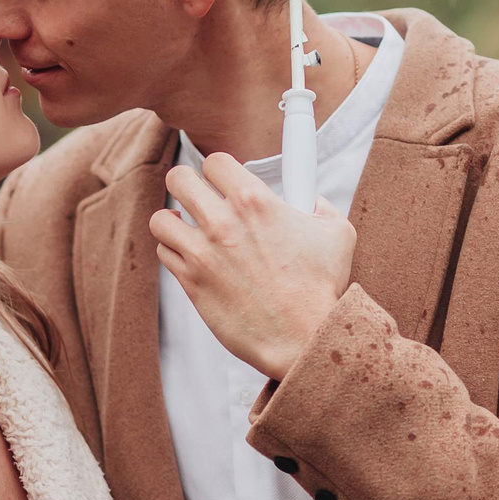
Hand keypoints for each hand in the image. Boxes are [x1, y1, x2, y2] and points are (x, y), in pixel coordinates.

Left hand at [151, 152, 356, 378]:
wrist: (303, 338)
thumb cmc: (322, 288)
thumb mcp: (337, 234)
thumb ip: (319, 205)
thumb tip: (309, 198)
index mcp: (254, 201)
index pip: (215, 161)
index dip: (220, 171)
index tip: (225, 182)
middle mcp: (222, 222)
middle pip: (179, 179)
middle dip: (188, 184)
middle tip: (200, 198)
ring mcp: (201, 253)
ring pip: (162, 218)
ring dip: (174, 220)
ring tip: (188, 228)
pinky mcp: (191, 282)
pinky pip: (164, 253)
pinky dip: (175, 252)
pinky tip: (193, 257)